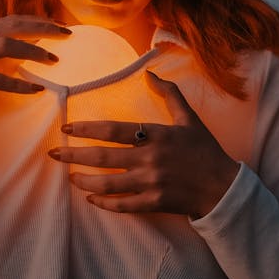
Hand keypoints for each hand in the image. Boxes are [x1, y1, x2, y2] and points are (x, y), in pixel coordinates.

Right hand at [0, 16, 70, 134]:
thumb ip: (1, 54)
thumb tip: (35, 48)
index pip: (12, 20)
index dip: (38, 21)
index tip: (62, 26)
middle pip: (12, 26)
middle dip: (42, 29)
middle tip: (67, 35)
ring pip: (5, 45)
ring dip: (34, 52)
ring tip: (54, 61)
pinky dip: (18, 84)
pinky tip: (36, 89)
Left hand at [48, 70, 239, 219]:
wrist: (223, 187)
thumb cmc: (205, 150)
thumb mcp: (189, 118)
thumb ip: (170, 94)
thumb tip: (150, 73)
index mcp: (156, 135)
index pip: (112, 129)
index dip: (86, 129)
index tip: (67, 128)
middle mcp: (150, 159)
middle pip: (103, 157)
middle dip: (74, 155)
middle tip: (54, 154)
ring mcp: (151, 183)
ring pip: (108, 184)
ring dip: (84, 181)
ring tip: (70, 177)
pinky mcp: (155, 203)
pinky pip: (123, 205)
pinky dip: (104, 203)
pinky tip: (91, 199)